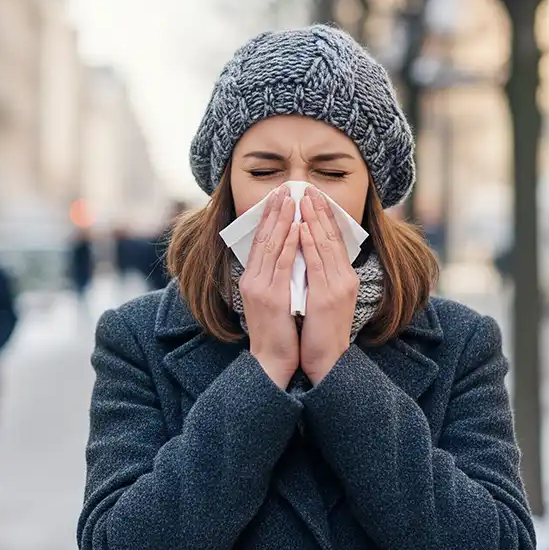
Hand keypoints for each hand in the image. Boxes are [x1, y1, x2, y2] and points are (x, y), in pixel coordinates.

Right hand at [240, 184, 301, 388]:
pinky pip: (282, 264)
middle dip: (274, 212)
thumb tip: (291, 255)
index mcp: (252, 279)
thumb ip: (277, 278)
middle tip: (285, 189)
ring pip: (272, 246)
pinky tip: (297, 227)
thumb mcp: (274, 300)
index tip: (279, 198)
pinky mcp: (271, 297)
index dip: (269, 218)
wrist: (271, 360)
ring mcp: (259, 287)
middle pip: (263, 238)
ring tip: (291, 199)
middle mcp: (252, 280)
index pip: (260, 242)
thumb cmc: (278, 332)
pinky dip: (289, 243)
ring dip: (282, 220)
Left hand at [299, 187, 357, 383]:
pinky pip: (318, 264)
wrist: (326, 361)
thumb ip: (316, 277)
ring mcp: (338, 287)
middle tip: (309, 188)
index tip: (314, 197)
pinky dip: (311, 243)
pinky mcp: (328, 297)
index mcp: (343, 278)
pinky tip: (304, 227)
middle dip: (320, 211)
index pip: (334, 240)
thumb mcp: (320, 299)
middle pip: (333, 237)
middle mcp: (345, 279)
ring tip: (305, 198)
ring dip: (314, 219)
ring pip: (326, 245)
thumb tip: (303, 255)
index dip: (325, 217)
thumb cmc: (318, 332)